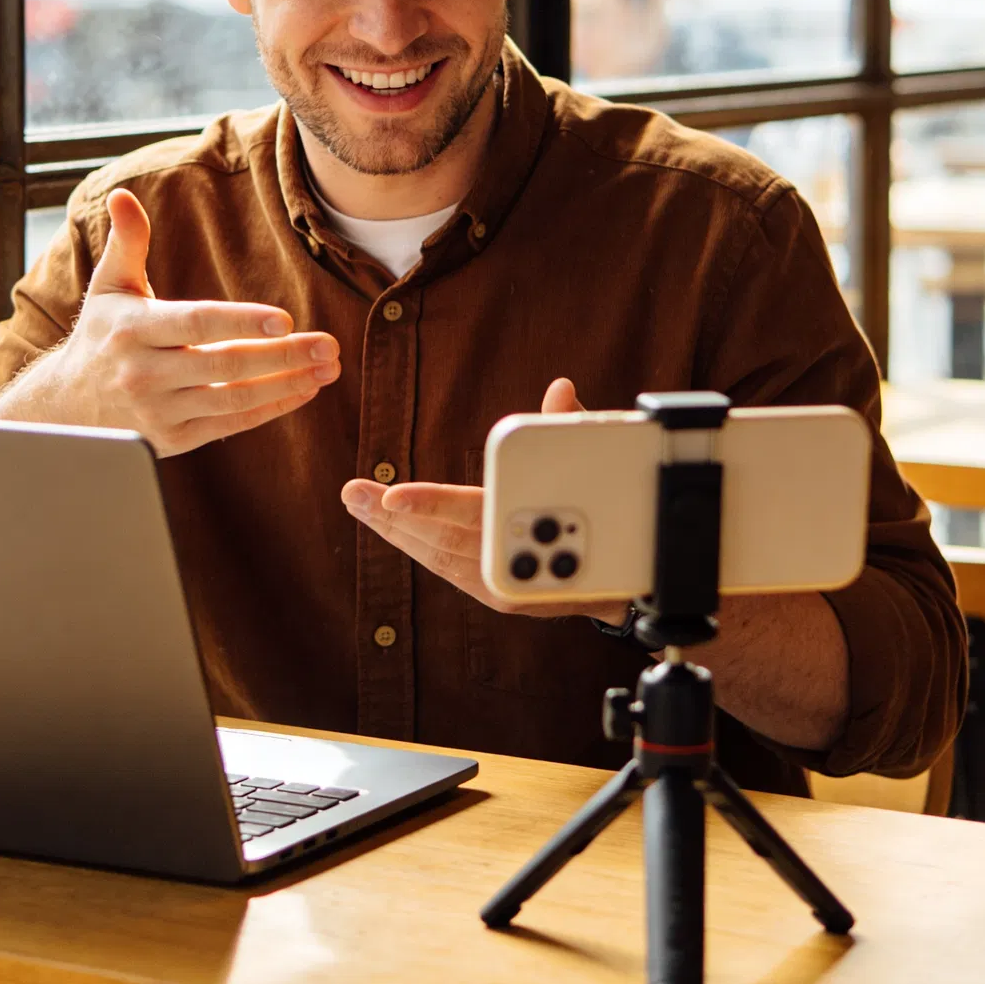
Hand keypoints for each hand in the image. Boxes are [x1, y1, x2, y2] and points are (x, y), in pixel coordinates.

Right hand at [0, 188, 340, 455]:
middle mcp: (144, 373)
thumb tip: (123, 196)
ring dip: (286, 383)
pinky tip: (303, 390)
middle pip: (224, 364)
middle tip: (328, 345)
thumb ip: (126, 241)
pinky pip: (229, 424)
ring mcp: (158, 411)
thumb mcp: (108, 286)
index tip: (285, 319)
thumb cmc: (101, 336)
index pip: (196, 323)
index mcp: (133, 329)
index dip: (241, 322)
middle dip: (282, 355)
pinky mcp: (172, 440)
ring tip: (327, 368)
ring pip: (233, 399)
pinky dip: (269, 409)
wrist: (65, 405)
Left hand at [340, 376, 626, 620]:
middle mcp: (514, 566)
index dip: (430, 504)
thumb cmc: (609, 514)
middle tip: (352, 494)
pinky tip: (395, 531)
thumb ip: (567, 429)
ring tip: (360, 506)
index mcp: (533, 529)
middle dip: (392, 518)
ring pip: (439, 557)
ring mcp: (503, 585)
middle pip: (442, 539)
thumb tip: (561, 387)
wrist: (632, 582)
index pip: (473, 514)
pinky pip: (447, 570)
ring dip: (396, 533)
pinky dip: (419, 548)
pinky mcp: (499, 595)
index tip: (391, 496)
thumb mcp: (593, 465)